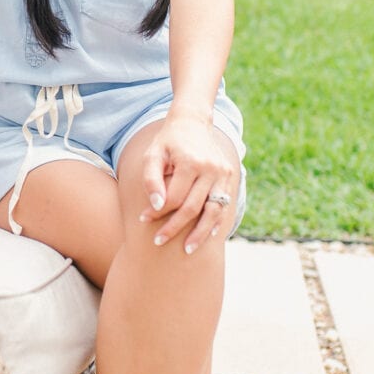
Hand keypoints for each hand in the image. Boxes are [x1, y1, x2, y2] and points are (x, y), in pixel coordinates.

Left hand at [138, 113, 234, 253]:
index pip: (174, 197)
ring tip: (187, 250)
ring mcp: (223, 173)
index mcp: (191, 162)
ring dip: (200, 234)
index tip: (143, 219)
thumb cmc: (168, 141)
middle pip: (193, 207)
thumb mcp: (153, 154)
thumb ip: (151, 179)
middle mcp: (211, 168)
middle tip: (158, 241)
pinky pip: (224, 206)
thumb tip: (156, 206)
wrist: (192, 123)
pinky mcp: (229, 177)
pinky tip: (207, 236)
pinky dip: (216, 223)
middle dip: (175, 227)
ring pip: (213, 211)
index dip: (157, 212)